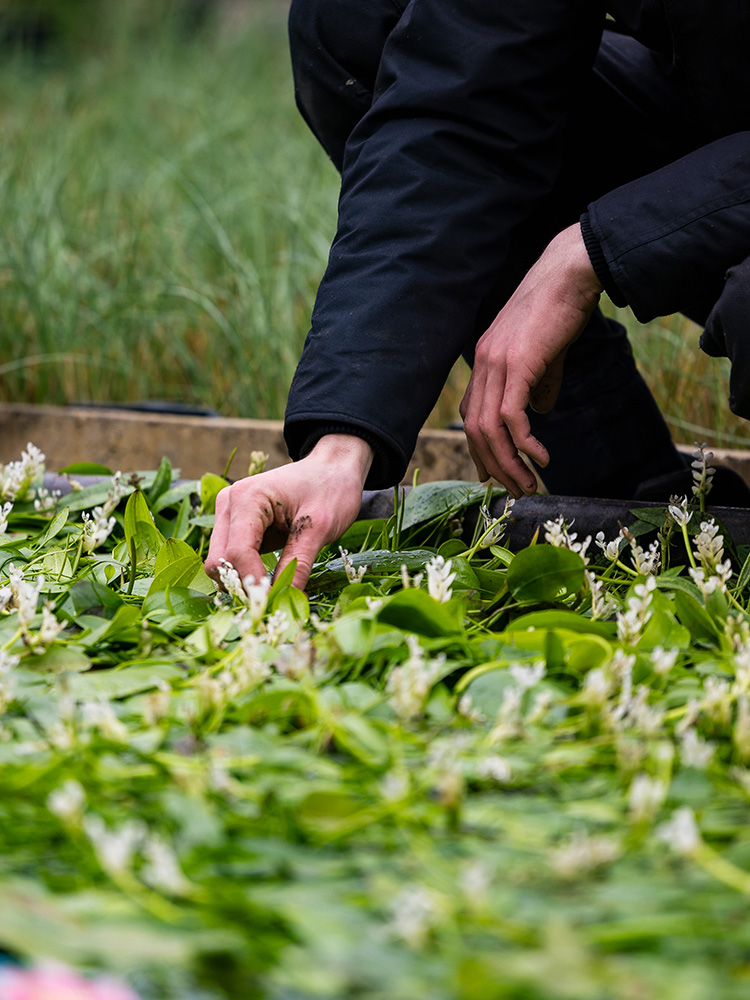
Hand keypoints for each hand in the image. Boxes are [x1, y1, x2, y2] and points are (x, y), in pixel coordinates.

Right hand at [204, 434, 373, 591]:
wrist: (332, 468)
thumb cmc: (330, 489)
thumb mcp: (321, 527)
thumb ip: (299, 563)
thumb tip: (285, 600)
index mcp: (247, 498)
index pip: (237, 553)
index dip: (253, 584)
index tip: (275, 604)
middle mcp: (229, 505)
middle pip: (220, 560)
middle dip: (243, 585)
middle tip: (274, 603)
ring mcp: (229, 515)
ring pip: (221, 563)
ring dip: (243, 582)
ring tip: (274, 592)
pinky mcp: (236, 526)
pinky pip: (231, 559)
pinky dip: (246, 574)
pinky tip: (269, 581)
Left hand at [459, 223, 602, 496]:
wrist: (570, 274)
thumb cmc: (561, 310)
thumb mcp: (545, 354)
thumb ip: (539, 383)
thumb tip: (540, 412)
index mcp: (484, 363)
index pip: (472, 416)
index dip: (480, 450)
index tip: (494, 474)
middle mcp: (482, 365)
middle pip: (476, 430)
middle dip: (495, 466)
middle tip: (517, 489)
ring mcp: (496, 364)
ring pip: (490, 430)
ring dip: (510, 463)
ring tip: (530, 484)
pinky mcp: (517, 364)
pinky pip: (512, 417)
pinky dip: (525, 443)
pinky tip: (541, 457)